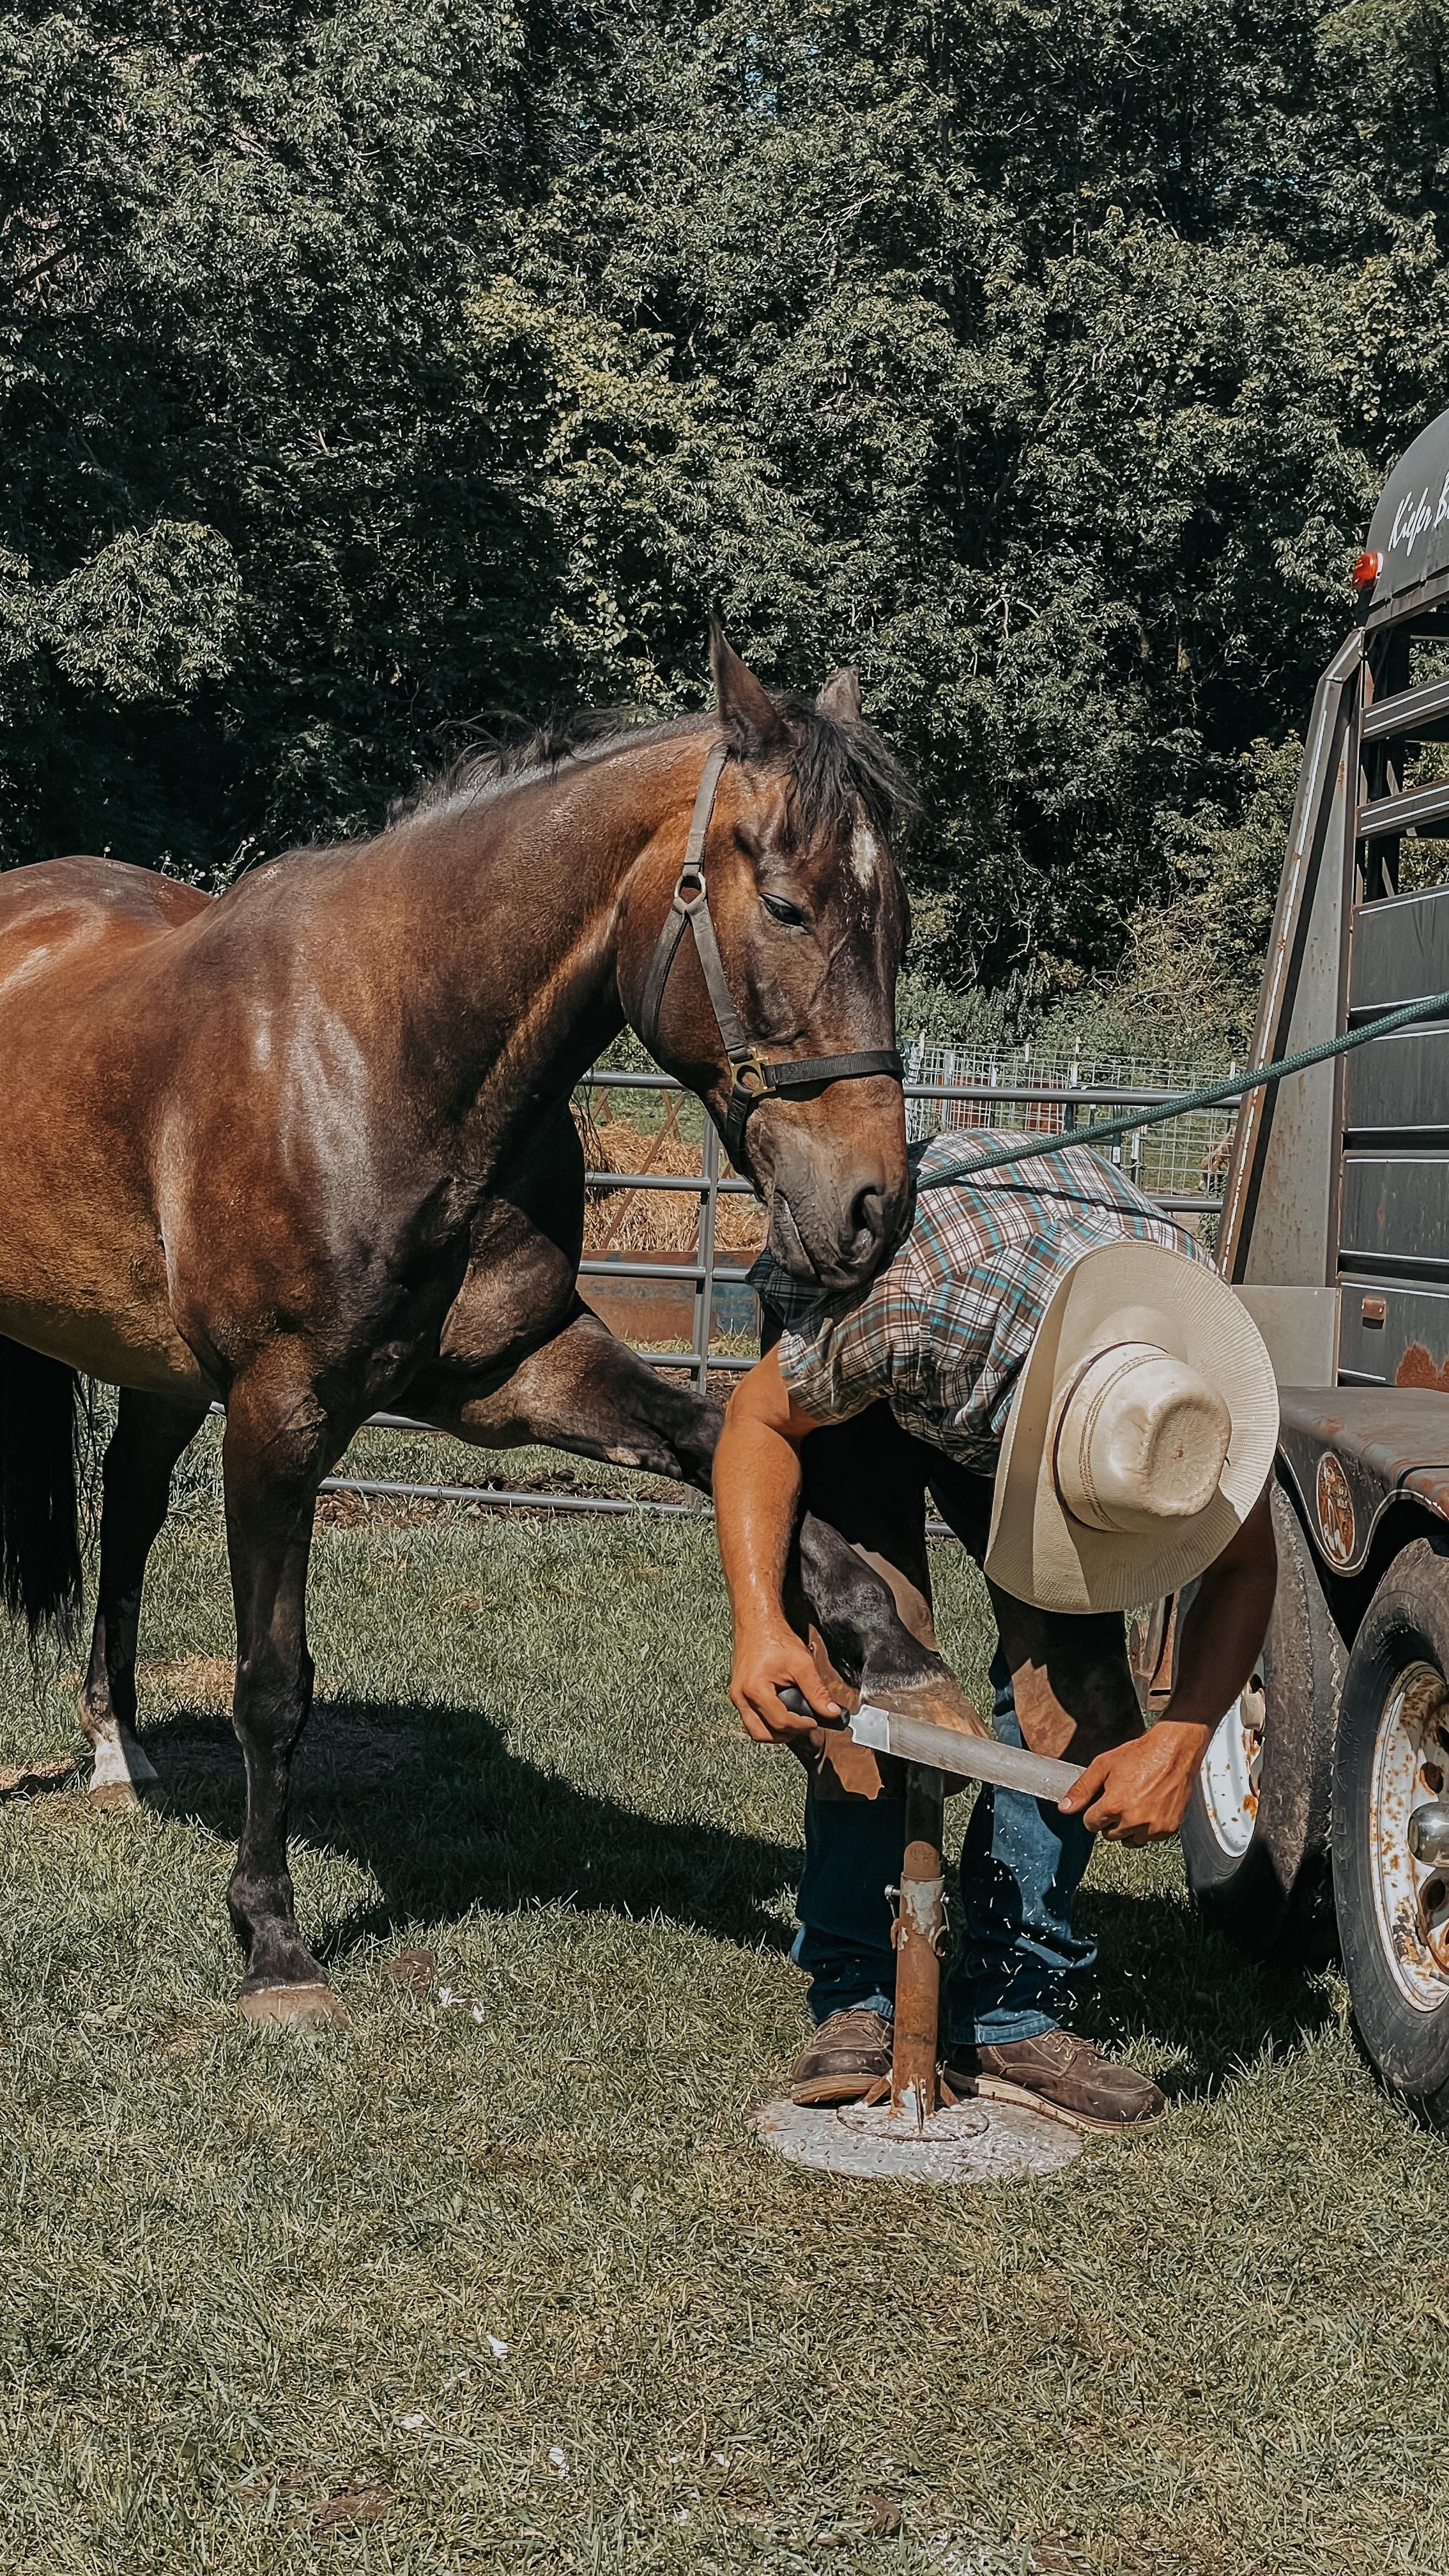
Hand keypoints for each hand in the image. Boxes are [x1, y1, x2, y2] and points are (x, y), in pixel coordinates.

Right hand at [729, 1623, 842, 1746]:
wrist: (756, 1623)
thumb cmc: (775, 1638)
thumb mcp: (801, 1663)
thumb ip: (817, 1690)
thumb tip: (830, 1711)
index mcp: (755, 1688)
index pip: (780, 1721)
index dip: (801, 1726)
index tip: (815, 1722)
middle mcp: (741, 1696)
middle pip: (762, 1733)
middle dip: (786, 1734)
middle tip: (804, 1727)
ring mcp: (737, 1696)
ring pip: (753, 1729)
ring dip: (774, 1732)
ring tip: (794, 1723)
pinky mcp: (738, 1694)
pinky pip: (750, 1718)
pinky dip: (766, 1722)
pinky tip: (782, 1713)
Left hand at [1057, 1721, 1211, 1843]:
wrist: (1174, 1751)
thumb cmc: (1140, 1755)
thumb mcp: (1103, 1766)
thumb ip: (1082, 1789)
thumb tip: (1065, 1808)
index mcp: (1115, 1805)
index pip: (1091, 1824)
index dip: (1094, 1812)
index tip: (1102, 1802)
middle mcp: (1134, 1820)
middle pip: (1109, 1834)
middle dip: (1110, 1820)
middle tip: (1120, 1799)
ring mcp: (1153, 1826)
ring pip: (1130, 1839)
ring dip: (1128, 1827)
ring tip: (1135, 1804)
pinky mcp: (1169, 1828)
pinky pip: (1150, 1838)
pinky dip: (1147, 1828)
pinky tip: (1149, 1808)